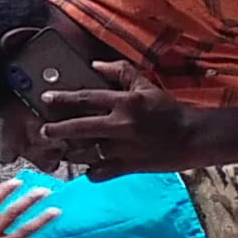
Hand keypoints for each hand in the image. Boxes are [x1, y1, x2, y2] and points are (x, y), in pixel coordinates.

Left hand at [25, 58, 199, 175]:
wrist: (193, 137)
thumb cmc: (168, 110)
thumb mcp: (146, 85)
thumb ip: (120, 72)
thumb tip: (95, 64)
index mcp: (125, 103)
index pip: (86, 98)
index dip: (62, 98)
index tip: (45, 98)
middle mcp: (121, 125)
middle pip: (78, 128)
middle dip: (56, 130)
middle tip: (44, 131)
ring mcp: (123, 149)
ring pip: (85, 153)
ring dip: (70, 152)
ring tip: (62, 150)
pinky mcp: (128, 167)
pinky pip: (99, 173)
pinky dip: (90, 172)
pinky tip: (88, 167)